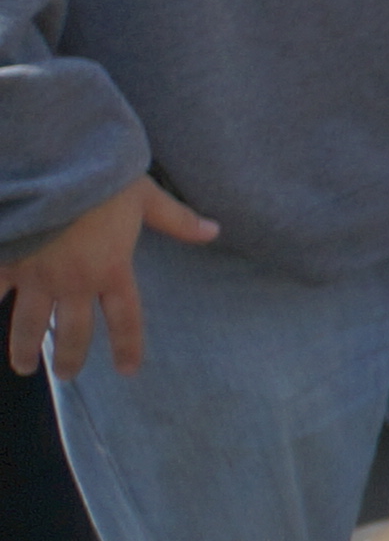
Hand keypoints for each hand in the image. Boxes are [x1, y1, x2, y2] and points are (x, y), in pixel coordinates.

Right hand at [2, 176, 219, 378]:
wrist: (47, 165)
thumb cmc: (98, 178)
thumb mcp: (144, 195)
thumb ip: (176, 219)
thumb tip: (215, 231)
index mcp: (112, 269)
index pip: (126, 319)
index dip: (128, 346)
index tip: (127, 370)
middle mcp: (73, 282)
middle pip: (73, 332)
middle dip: (70, 356)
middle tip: (67, 375)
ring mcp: (35, 276)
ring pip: (29, 324)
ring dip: (25, 348)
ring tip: (25, 368)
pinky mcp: (4, 260)